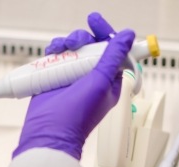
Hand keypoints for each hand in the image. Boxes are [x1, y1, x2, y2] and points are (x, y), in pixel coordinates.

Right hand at [13, 12, 134, 159]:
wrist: (50, 131)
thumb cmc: (78, 115)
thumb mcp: (100, 82)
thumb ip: (113, 57)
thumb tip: (128, 36)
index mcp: (109, 80)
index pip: (112, 50)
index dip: (106, 35)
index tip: (96, 24)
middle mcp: (91, 77)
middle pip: (90, 46)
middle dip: (82, 38)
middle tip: (74, 41)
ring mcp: (72, 77)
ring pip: (72, 50)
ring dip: (66, 43)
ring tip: (60, 47)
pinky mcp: (55, 78)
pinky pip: (57, 58)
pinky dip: (54, 51)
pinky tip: (51, 51)